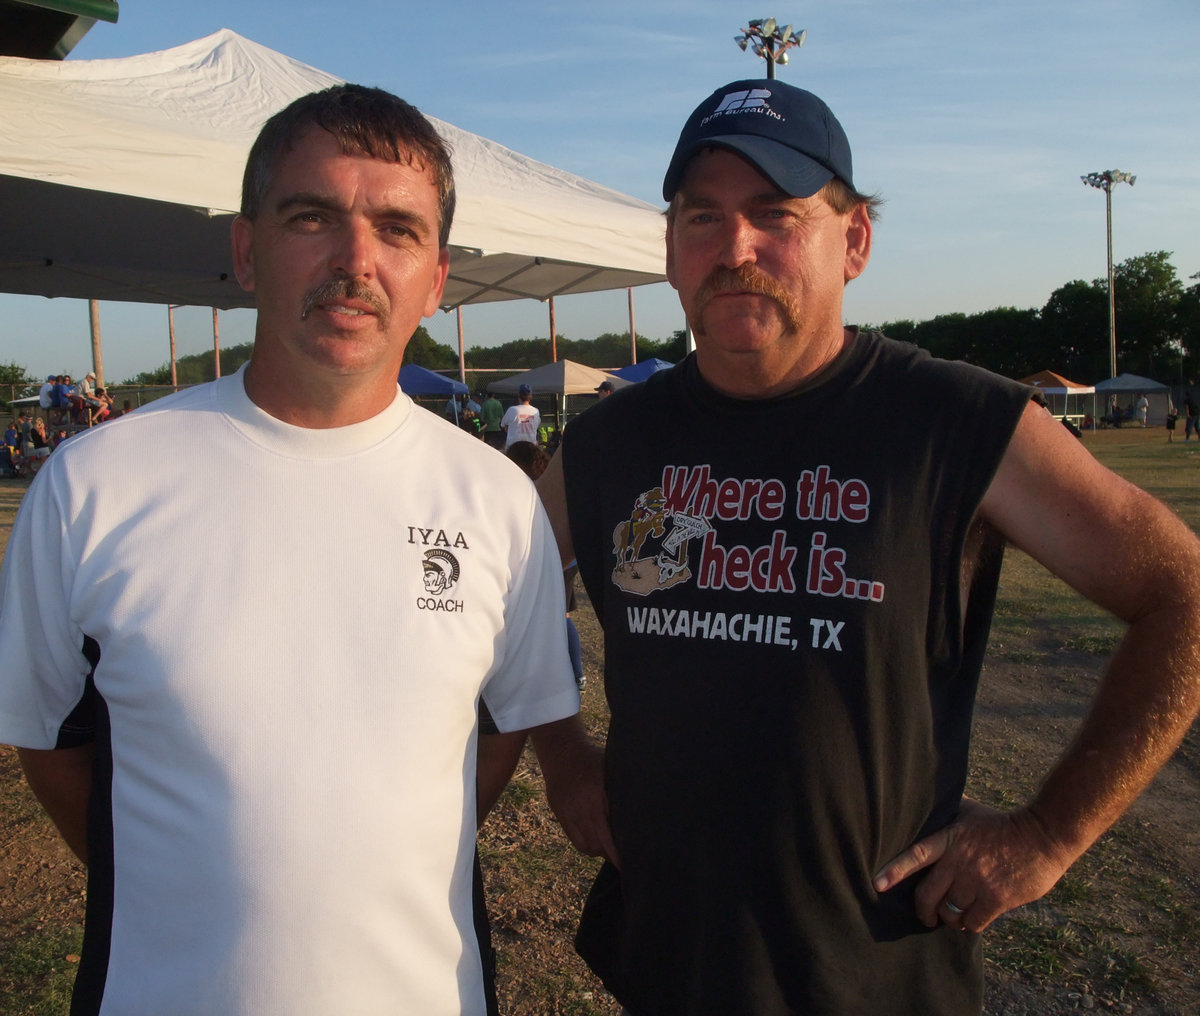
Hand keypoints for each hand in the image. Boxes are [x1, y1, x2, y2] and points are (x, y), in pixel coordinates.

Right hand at [530, 718, 619, 865]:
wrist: (561, 750)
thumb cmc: (592, 759)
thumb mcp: (611, 771)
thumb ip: (621, 794)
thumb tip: (642, 815)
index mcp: (595, 798)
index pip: (607, 836)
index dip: (616, 854)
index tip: (627, 864)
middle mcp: (580, 809)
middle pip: (597, 845)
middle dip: (610, 855)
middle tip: (624, 857)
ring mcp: (567, 813)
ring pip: (585, 845)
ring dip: (598, 851)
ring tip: (610, 850)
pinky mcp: (559, 814)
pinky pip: (574, 838)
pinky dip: (586, 844)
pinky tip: (596, 841)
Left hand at [872, 797, 1072, 931]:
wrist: (1044, 835)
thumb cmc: (1003, 823)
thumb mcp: (970, 811)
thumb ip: (947, 812)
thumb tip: (925, 799)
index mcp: (950, 839)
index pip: (916, 856)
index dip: (896, 871)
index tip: (877, 884)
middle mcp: (960, 862)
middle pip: (928, 895)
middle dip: (924, 911)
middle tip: (926, 916)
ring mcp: (978, 882)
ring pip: (950, 913)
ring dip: (949, 919)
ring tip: (953, 916)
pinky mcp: (997, 899)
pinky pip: (972, 922)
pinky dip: (968, 925)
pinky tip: (971, 920)